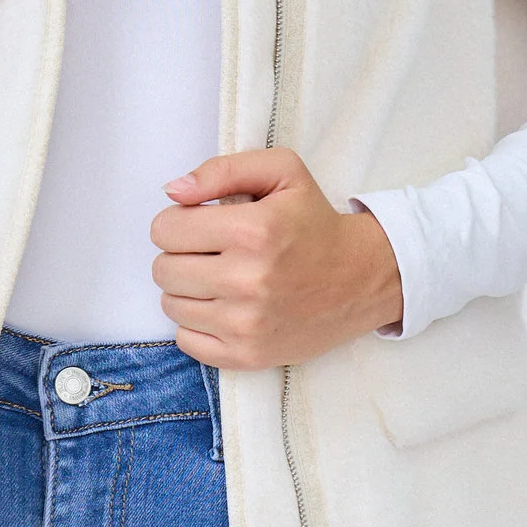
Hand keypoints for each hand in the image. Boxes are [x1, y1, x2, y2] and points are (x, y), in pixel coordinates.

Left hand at [149, 148, 402, 369]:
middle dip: (180, 254)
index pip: (164, 229)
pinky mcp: (248, 355)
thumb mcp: (281, 172)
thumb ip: (222, 170)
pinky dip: (196, 323)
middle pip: (163, 269)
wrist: (363, 277)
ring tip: (219, 277)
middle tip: (211, 252)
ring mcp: (247, 324)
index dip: (178, 222)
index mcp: (252, 231)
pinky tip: (222, 307)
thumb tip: (172, 191)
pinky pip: (186, 340)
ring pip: (171, 304)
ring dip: (187, 289)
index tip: (201, 224)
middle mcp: (247, 280)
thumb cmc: (314, 220)